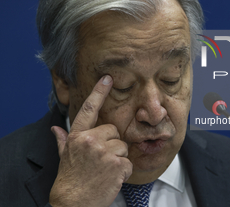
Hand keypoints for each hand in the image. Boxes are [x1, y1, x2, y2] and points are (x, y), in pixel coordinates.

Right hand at [49, 75, 132, 206]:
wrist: (73, 203)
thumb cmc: (71, 179)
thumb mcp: (65, 157)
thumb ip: (63, 140)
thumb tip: (55, 129)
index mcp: (78, 136)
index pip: (89, 109)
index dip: (98, 92)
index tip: (107, 79)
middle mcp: (91, 141)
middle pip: (114, 131)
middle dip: (112, 143)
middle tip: (102, 158)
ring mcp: (105, 153)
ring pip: (123, 146)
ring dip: (118, 158)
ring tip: (105, 169)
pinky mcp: (117, 165)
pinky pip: (128, 162)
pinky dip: (124, 170)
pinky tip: (112, 177)